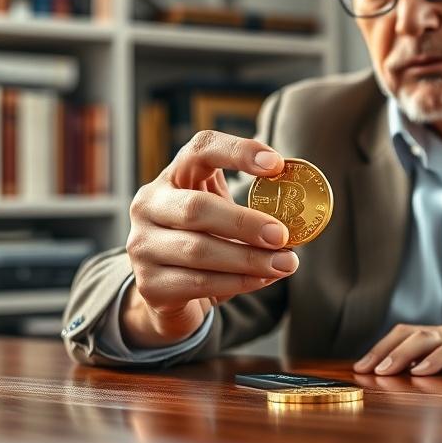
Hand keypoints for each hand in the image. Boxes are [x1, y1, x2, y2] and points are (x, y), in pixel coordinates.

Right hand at [121, 130, 297, 349]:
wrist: (167, 293)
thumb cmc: (206, 241)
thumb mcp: (223, 215)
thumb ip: (252, 208)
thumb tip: (299, 218)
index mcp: (173, 176)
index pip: (201, 148)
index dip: (238, 152)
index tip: (276, 164)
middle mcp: (149, 205)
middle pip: (196, 207)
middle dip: (245, 222)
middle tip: (282, 235)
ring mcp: (142, 246)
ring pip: (199, 250)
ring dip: (249, 259)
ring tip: (286, 263)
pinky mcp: (149, 285)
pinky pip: (199, 282)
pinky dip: (237, 282)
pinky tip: (263, 279)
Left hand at [351, 317, 441, 375]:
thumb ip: (440, 365)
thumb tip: (409, 379)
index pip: (404, 333)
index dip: (381, 347)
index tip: (361, 366)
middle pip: (408, 333)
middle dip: (382, 351)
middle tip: (363, 369)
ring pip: (425, 339)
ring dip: (401, 355)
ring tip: (384, 371)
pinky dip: (435, 360)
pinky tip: (421, 372)